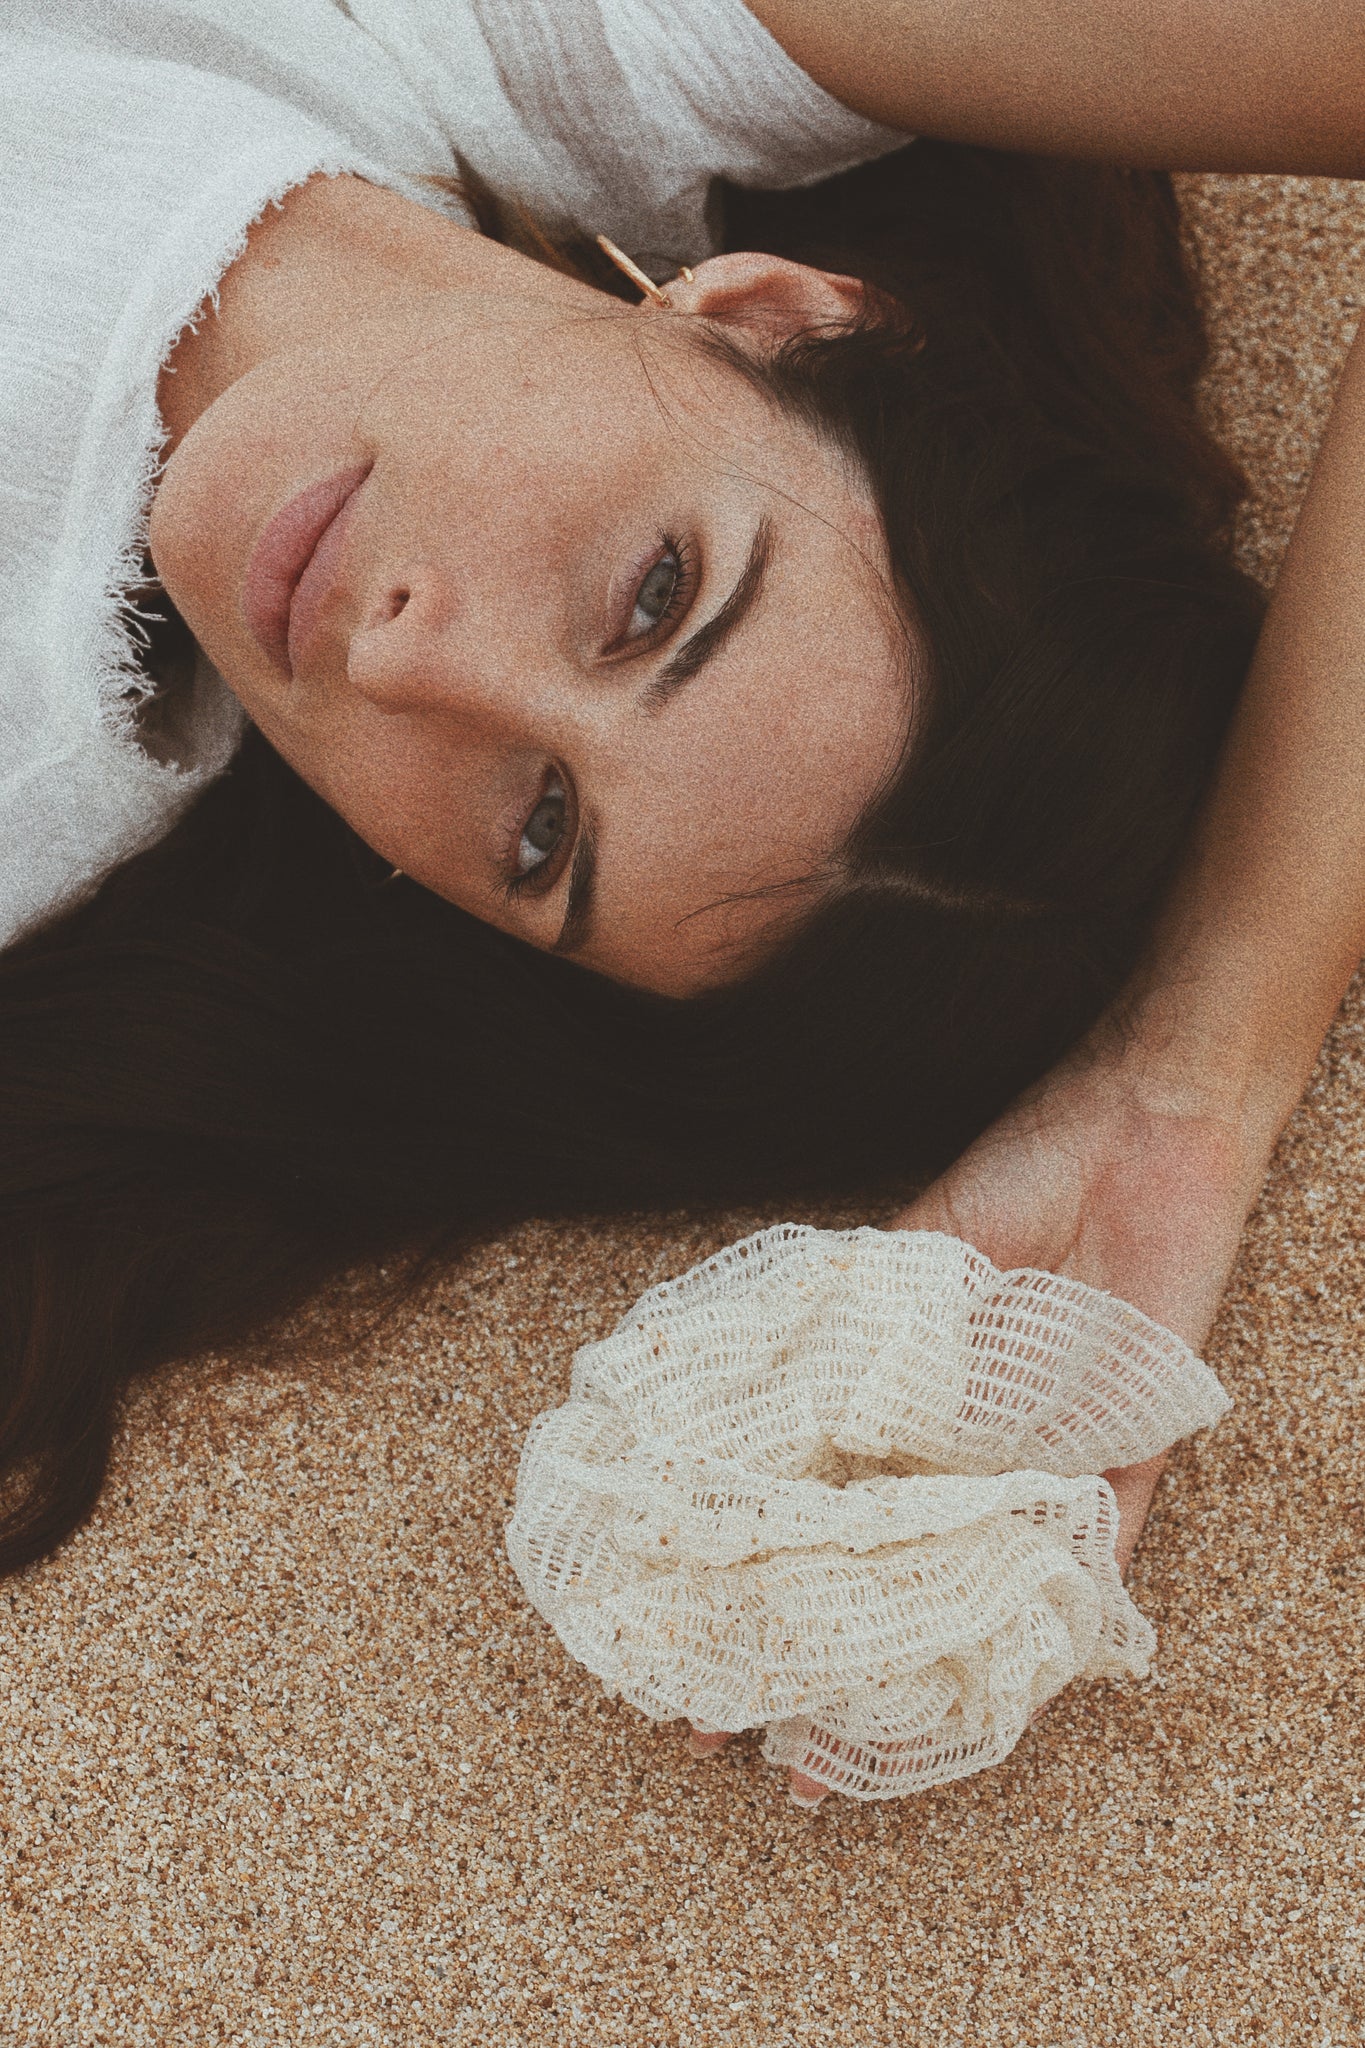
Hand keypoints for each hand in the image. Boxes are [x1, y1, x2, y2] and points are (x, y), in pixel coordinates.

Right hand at [685, 1026, 1275, 1805]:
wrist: (1144, 1132)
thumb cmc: (1024, 1172)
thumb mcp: (918, 1255)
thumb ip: (866, 1339)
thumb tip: (787, 1423)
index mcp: (907, 1394)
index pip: (818, 1501)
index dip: (757, 1567)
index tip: (688, 1634)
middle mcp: (967, 1442)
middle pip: (883, 1569)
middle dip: (816, 1652)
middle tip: (739, 1734)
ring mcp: (1043, 1455)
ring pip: (972, 1585)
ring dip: (919, 1663)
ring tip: (844, 1750)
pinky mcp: (1126, 1454)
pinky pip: (1097, 1551)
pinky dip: (1065, 1605)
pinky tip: (1007, 1678)